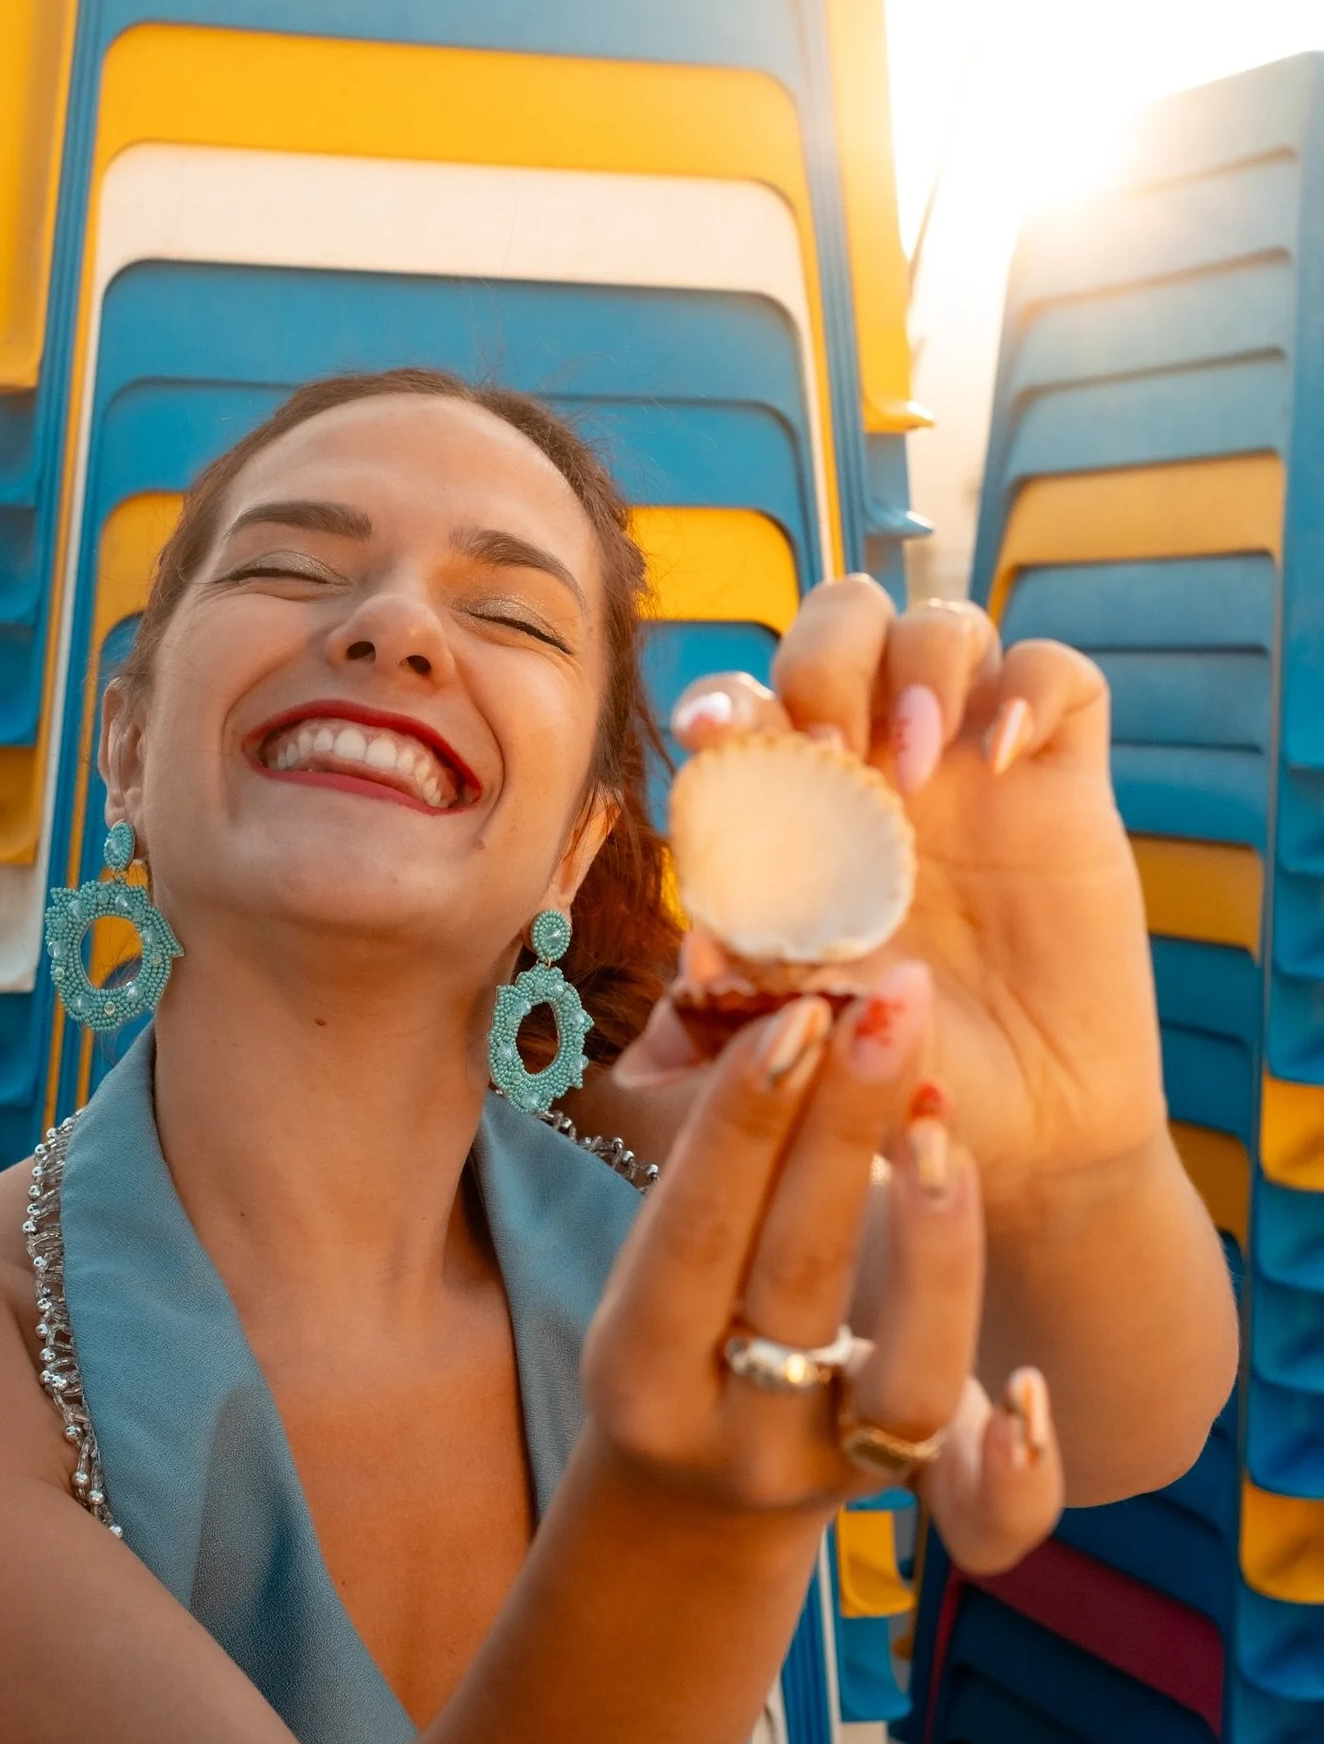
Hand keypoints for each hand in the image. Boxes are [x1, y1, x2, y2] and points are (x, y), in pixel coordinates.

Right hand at [585, 985, 1061, 1572]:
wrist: (699, 1492)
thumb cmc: (680, 1322)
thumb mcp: (656, 1254)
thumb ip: (701, 1137)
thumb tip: (715, 955)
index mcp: (637, 1363)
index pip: (692, 1231)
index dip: (740, 1121)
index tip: (794, 1009)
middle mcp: (729, 1427)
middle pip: (797, 1277)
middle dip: (844, 1130)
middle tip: (892, 1001)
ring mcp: (824, 1472)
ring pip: (906, 1381)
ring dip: (936, 1246)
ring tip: (947, 1120)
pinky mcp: (911, 1501)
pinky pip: (977, 1510)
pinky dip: (1015, 1463)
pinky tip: (1032, 1389)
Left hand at [648, 576, 1165, 1220]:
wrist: (1027, 1123)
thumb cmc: (898, 1072)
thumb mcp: (809, 1039)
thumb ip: (748, 1001)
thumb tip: (680, 985)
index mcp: (797, 806)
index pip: (750, 704)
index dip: (724, 698)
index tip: (711, 732)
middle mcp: (879, 763)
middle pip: (842, 621)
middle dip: (823, 658)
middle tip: (828, 743)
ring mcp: (973, 762)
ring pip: (941, 626)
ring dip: (918, 665)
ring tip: (913, 763)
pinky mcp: (1063, 777)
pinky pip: (1057, 673)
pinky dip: (1029, 687)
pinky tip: (1003, 757)